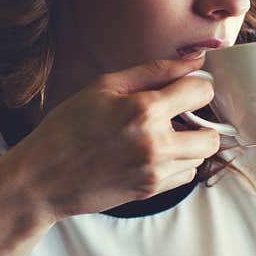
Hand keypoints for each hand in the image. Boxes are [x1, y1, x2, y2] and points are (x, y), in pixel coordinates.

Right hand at [0, 56, 219, 220]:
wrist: (42, 178)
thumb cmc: (67, 127)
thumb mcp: (104, 86)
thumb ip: (153, 72)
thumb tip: (194, 63)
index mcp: (144, 110)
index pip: (201, 92)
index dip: (196, 85)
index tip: (184, 88)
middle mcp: (156, 144)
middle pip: (213, 134)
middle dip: (201, 122)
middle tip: (178, 115)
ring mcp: (155, 172)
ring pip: (201, 157)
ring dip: (190, 143)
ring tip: (162, 134)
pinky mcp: (151, 191)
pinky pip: (186, 175)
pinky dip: (178, 163)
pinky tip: (153, 153)